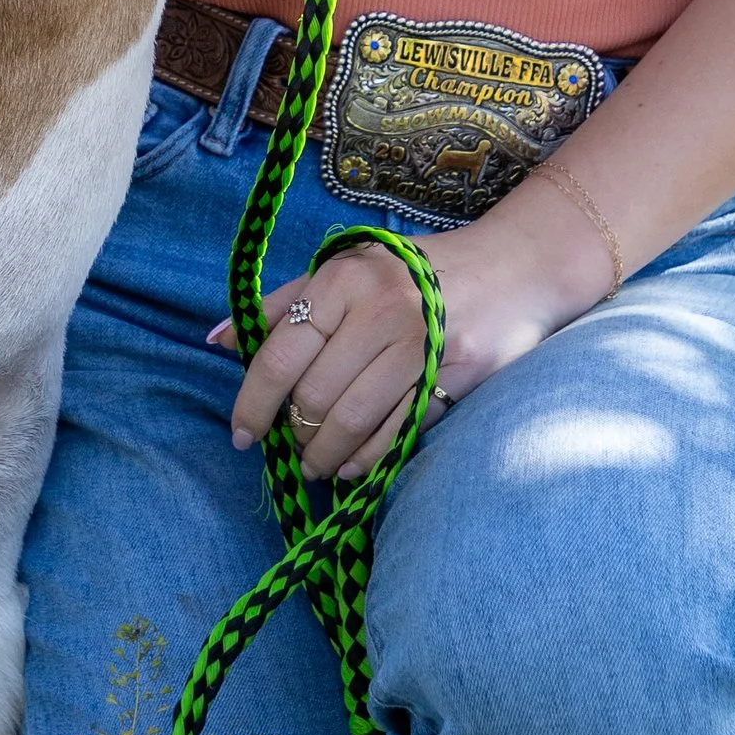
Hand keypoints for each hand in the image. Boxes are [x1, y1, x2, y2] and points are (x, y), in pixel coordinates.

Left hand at [216, 193, 613, 478]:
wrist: (515, 268)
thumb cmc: (416, 272)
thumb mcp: (348, 268)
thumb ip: (283, 303)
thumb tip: (218, 340)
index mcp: (346, 278)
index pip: (280, 352)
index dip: (253, 401)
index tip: (242, 433)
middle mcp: (381, 309)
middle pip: (316, 394)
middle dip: (294, 433)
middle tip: (289, 449)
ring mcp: (422, 344)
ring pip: (353, 419)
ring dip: (324, 455)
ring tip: (315, 466)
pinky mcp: (455, 375)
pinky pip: (397, 431)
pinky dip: (367, 458)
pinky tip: (351, 466)